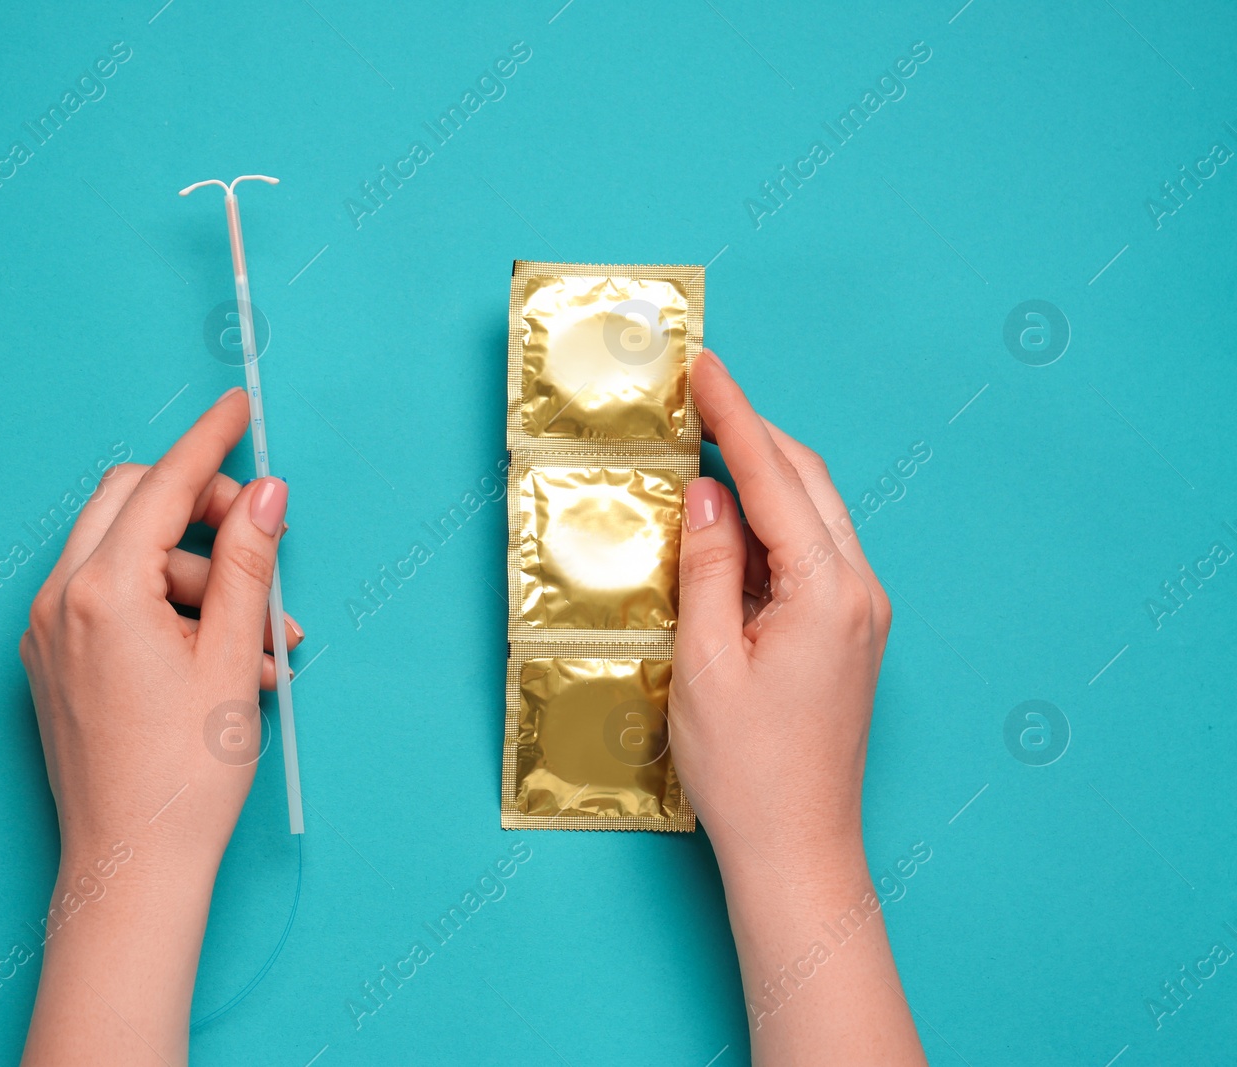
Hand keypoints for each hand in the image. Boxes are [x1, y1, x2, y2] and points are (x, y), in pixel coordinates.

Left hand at [19, 388, 299, 1065]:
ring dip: (195, 577)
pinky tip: (221, 658)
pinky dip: (164, 609)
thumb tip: (263, 493)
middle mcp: (58, 601)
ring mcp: (46, 634)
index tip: (238, 406)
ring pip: (124, 555)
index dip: (208, 442)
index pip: (161, 485)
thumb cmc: (186, 777)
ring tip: (262, 642)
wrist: (132, 867)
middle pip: (127, 503)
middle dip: (197, 509)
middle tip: (256, 539)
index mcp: (102, 593)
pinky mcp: (51, 663)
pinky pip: (108, 601)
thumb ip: (247, 562)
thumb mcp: (234, 657)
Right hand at [669, 349, 923, 1064]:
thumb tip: (703, 488)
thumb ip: (706, 565)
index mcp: (827, 591)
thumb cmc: (745, 770)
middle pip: (807, 480)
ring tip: (702, 442)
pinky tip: (726, 519)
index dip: (732, 414)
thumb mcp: (705, 661)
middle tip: (696, 391)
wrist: (797, 850)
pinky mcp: (849, 632)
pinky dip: (770, 518)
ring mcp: (862, 611)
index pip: (772, 477)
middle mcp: (860, 590)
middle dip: (751, 429)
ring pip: (814, 510)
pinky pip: (812, 548)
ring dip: (761, 471)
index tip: (702, 363)